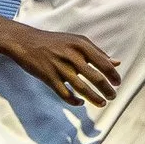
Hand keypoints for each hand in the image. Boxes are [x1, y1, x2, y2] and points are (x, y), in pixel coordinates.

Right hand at [4, 25, 121, 105]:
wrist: (26, 41)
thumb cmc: (55, 42)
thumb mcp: (77, 41)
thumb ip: (97, 52)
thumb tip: (116, 63)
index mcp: (81, 45)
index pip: (103, 63)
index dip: (113, 75)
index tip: (118, 83)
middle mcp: (72, 56)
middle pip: (95, 77)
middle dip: (106, 89)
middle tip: (113, 96)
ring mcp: (60, 67)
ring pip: (81, 88)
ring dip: (94, 97)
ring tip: (102, 103)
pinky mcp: (49, 77)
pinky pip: (64, 93)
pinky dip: (73, 100)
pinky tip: (80, 103)